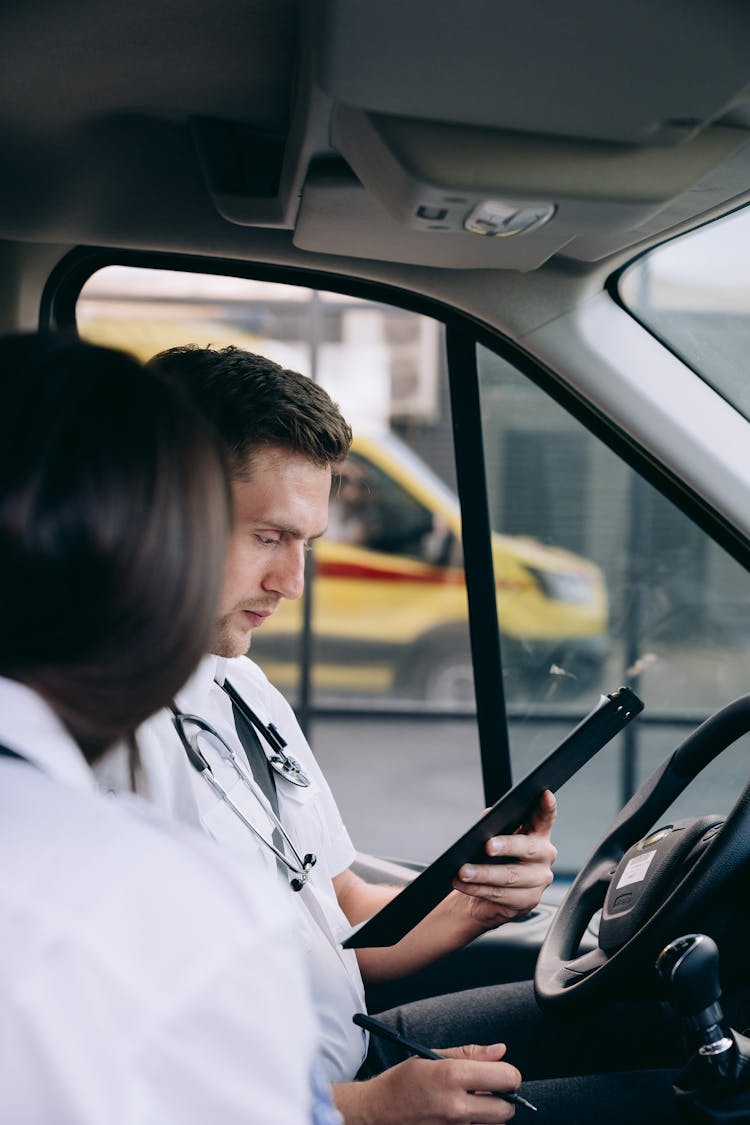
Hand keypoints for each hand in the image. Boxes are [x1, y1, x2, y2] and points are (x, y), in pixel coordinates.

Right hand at [333, 1043, 520, 1123]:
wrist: (377, 1113)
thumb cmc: (403, 1082)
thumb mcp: (432, 1057)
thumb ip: (470, 1054)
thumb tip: (501, 1051)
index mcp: (452, 1076)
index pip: (506, 1078)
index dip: (509, 1074)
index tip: (502, 1073)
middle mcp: (456, 1106)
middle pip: (507, 1109)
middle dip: (504, 1098)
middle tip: (490, 1090)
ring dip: (491, 1115)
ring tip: (471, 1103)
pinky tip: (463, 1116)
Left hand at [452, 789, 557, 929]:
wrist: (488, 895)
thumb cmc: (494, 859)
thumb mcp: (494, 836)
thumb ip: (494, 823)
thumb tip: (487, 819)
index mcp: (538, 834)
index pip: (545, 817)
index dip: (547, 807)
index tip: (545, 794)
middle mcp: (544, 856)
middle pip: (527, 848)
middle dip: (506, 846)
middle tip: (487, 846)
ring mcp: (539, 880)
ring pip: (510, 876)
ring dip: (483, 874)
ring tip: (463, 871)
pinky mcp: (528, 901)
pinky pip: (500, 895)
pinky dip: (478, 889)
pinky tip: (464, 884)